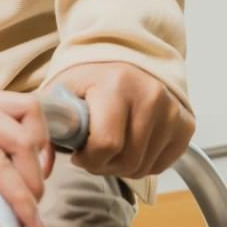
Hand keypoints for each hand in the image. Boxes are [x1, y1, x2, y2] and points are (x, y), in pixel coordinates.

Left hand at [51, 62, 194, 178]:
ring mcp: (172, 110)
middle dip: (103, 165)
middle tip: (93, 153)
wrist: (125, 59)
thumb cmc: (89, 80)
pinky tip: (131, 146)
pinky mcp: (186, 124)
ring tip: (111, 147)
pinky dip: (143, 163)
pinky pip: (162, 164)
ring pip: (144, 166)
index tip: (78, 152)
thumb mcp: (62, 92)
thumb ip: (47, 124)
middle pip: (127, 160)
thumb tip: (40, 163)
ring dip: (122, 167)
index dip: (87, 158)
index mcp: (116, 85)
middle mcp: (150, 95)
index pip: (106, 144)